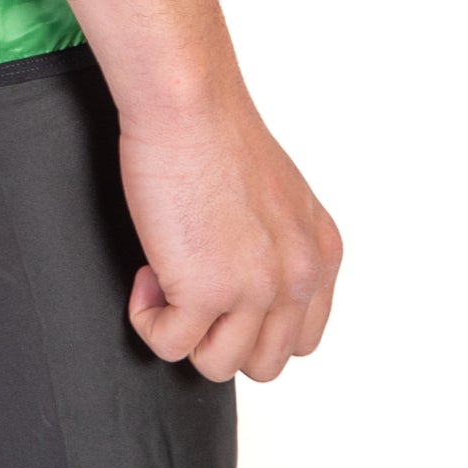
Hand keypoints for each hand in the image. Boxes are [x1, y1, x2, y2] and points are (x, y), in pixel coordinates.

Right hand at [122, 92, 341, 382]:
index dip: (253, 327)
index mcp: (321, 253)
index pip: (301, 339)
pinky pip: (170, 345)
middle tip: (191, 288)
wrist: (188, 102)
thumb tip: (245, 287)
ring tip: (166, 276)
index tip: (221, 291)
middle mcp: (298, 276)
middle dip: (221, 337)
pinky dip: (147, 319)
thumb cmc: (216, 131)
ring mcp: (255, 289)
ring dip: (184, 331)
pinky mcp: (205, 291)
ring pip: (219, 365)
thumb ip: (278, 247)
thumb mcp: (278, 197)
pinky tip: (146, 275)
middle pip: (265, 363)